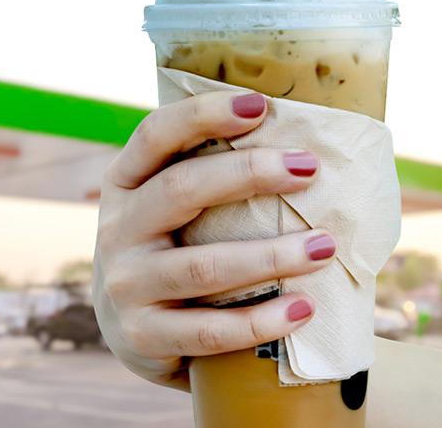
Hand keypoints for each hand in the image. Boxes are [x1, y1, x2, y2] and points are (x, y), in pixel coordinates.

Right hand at [93, 91, 337, 390]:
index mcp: (124, 184)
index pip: (154, 136)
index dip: (202, 115)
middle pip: (180, 190)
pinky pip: (209, 331)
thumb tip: (303, 140)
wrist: (135, 333)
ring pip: (202, 266)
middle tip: (310, 168)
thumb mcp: (168, 209)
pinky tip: (304, 309)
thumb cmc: (175, 250)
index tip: (259, 105)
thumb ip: (208, 178)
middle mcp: (117, 229)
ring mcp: (126, 285)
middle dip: (249, 173)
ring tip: (325, 246)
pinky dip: (261, 321)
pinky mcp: (144, 337)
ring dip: (270, 255)